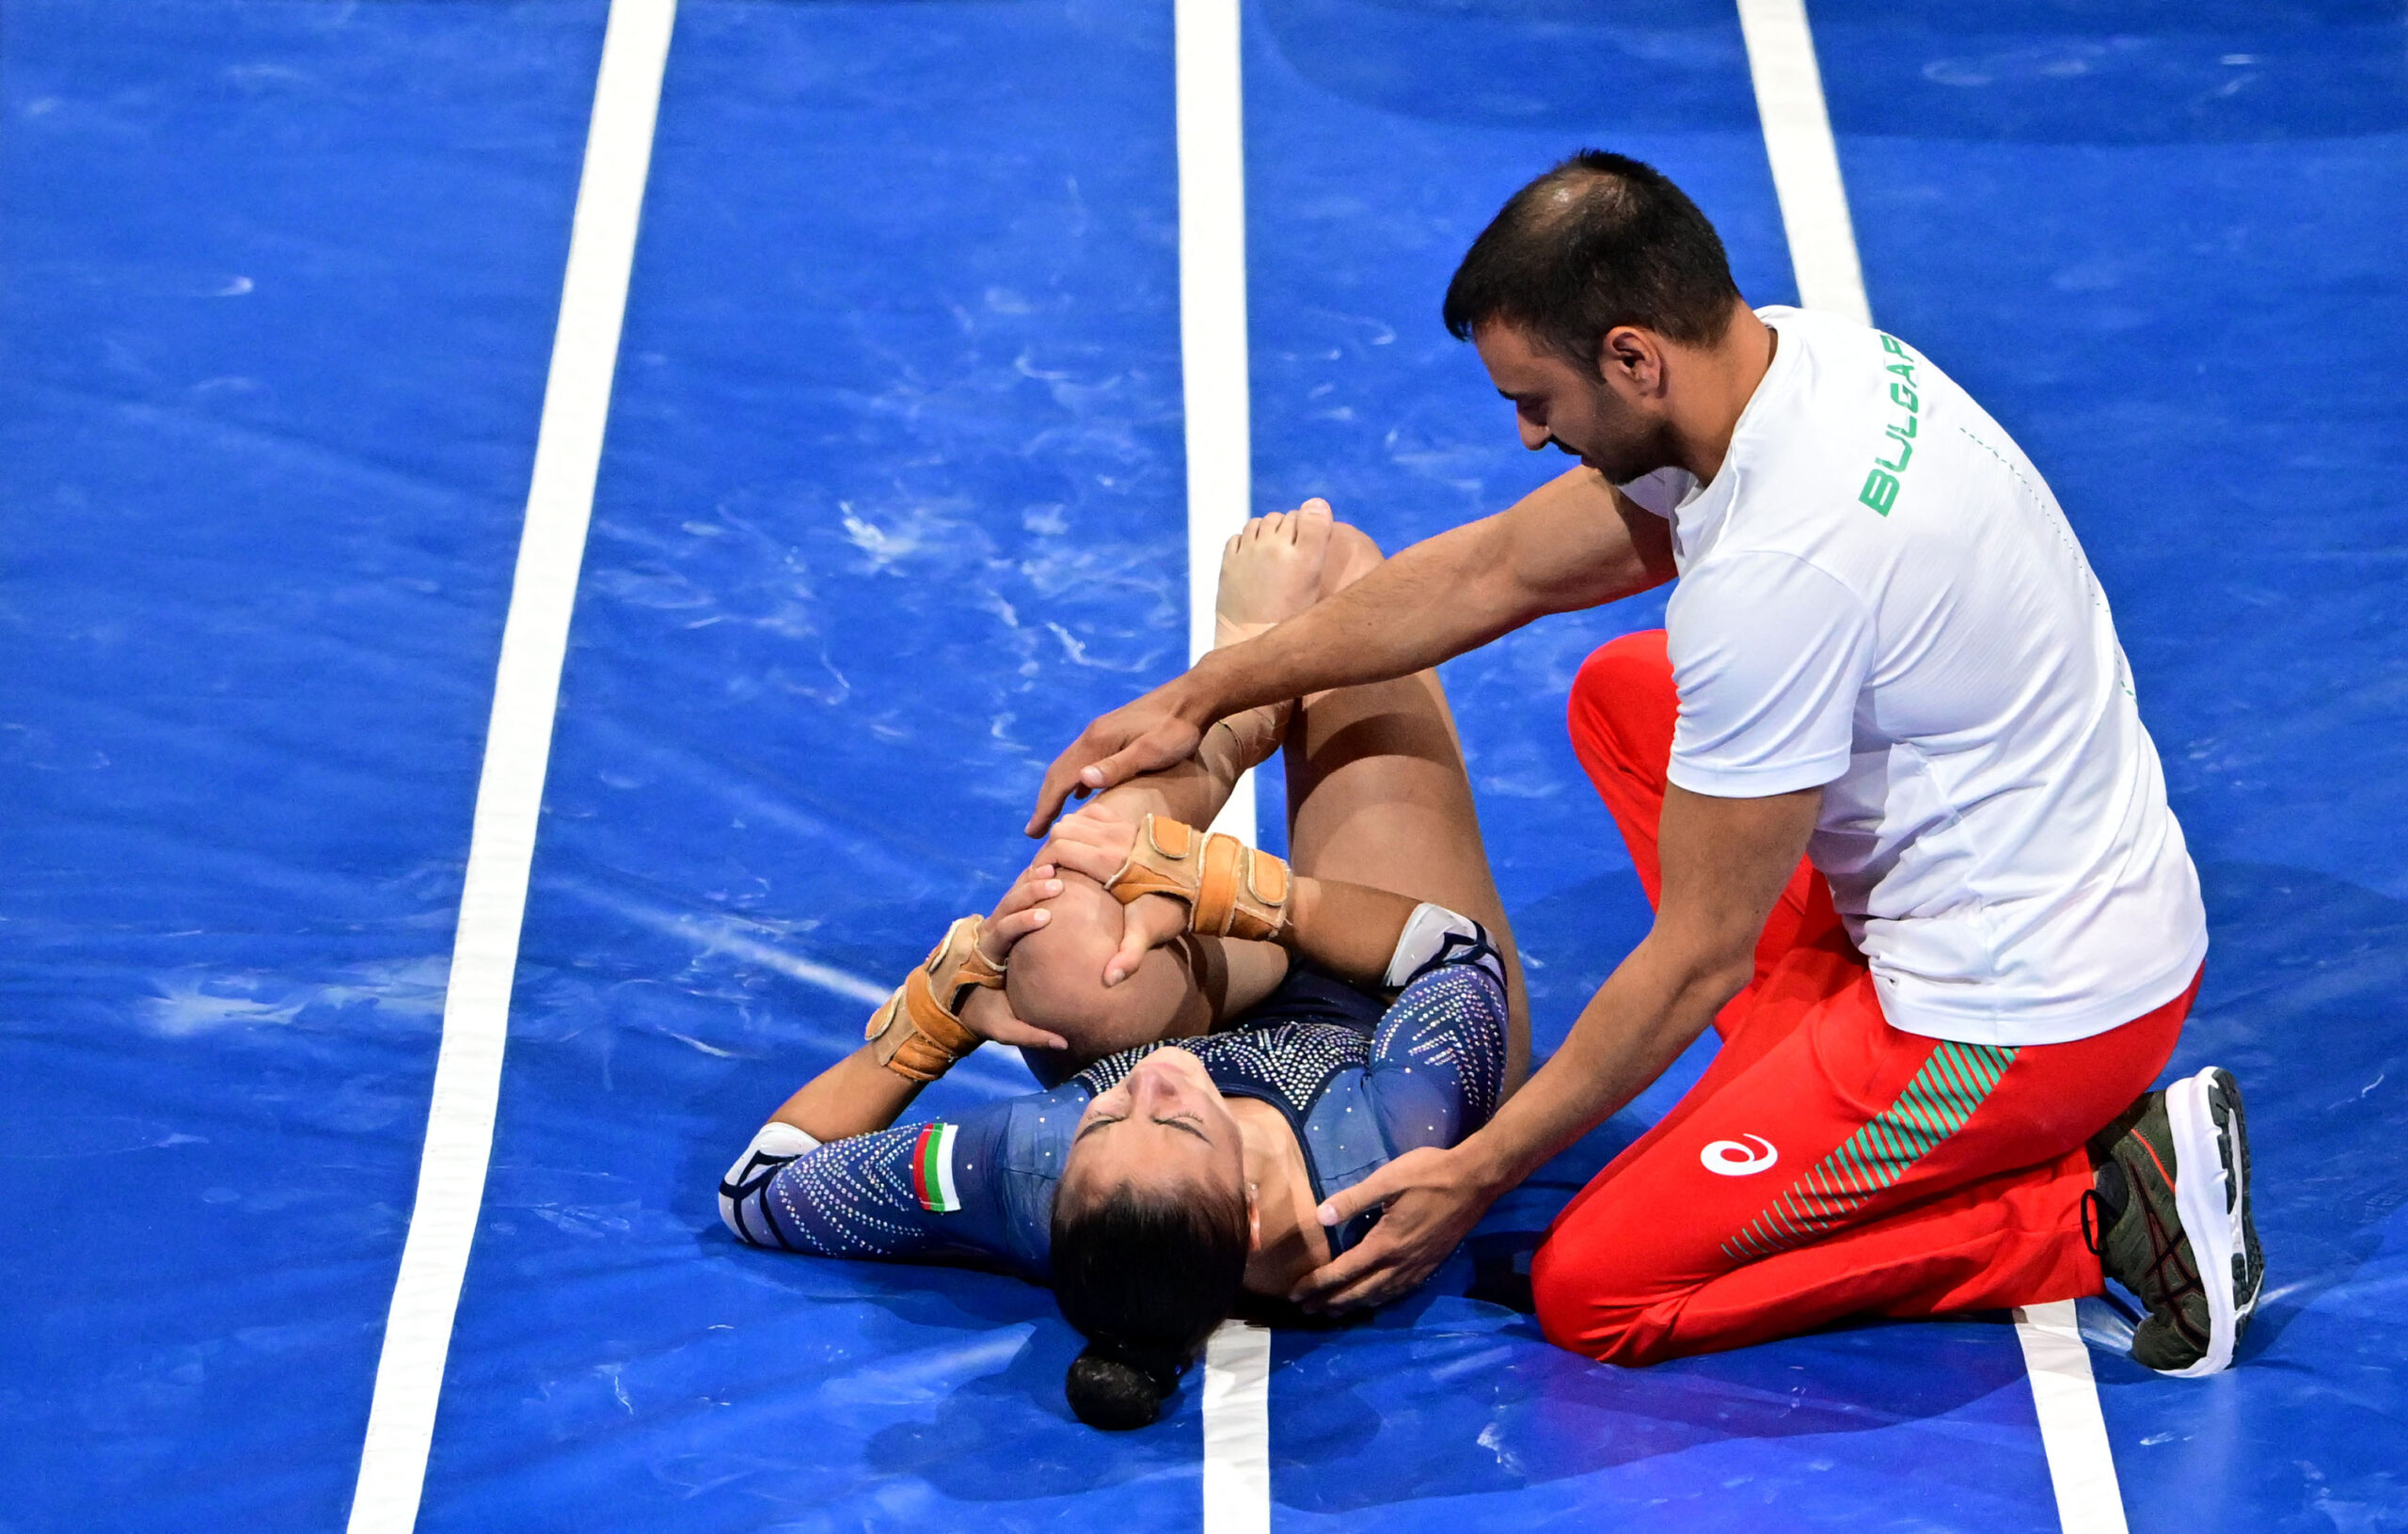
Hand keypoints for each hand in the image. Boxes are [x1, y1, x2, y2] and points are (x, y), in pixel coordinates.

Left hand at [955, 863, 1069, 1050]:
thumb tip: (1064, 1043)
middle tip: (1056, 883)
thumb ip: (1029, 1034)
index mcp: (982, 957)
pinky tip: (1048, 869)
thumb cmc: (977, 1016)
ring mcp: (989, 926)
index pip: (1001, 933)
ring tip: (1055, 869)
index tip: (1045, 917)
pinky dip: (1027, 883)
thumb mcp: (999, 1030)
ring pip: (1008, 897)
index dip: (1021, 922)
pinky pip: (1013, 897)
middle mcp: (984, 935)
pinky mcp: (998, 923)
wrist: (951, 1002)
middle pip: (1006, 906)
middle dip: (1029, 893)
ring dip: (1030, 883)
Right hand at [1025, 679, 1209, 835]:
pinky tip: (1081, 793)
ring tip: (1053, 817)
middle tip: (1034, 832)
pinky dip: (1075, 780)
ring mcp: (1103, 733)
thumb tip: (1081, 782)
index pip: (1060, 779)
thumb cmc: (1178, 729)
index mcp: (1097, 741)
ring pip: (1070, 766)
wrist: (1194, 697)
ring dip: (1058, 792)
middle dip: (1045, 803)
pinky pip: (1085, 761)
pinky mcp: (1114, 733)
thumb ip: (1117, 767)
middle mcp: (1093, 735)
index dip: (1046, 807)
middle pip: (1058, 772)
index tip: (1033, 833)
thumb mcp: (1150, 752)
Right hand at [1040, 804, 1188, 987]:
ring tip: (1065, 860)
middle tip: (1050, 871)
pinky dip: (1084, 822)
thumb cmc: (1175, 907)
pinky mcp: (1134, 823)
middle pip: (1064, 830)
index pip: (1060, 848)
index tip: (1043, 880)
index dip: (1043, 861)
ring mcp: (1125, 827)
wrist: (1208, 880)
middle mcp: (1114, 838)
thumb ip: (1128, 955)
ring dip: (1066, 836)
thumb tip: (1109, 980)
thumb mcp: (1150, 932)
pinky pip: (1098, 813)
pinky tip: (1086, 843)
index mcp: (1111, 862)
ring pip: (1078, 819)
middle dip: (1050, 849)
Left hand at [1288, 1144, 1502, 1312]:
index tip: (1296, 1294)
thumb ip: (1353, 1199)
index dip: (1318, 1284)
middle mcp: (1400, 1264)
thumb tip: (1320, 1216)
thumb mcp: (1388, 1180)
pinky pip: (1398, 1292)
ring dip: (1352, 1306)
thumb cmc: (1429, 1174)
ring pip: (1379, 1297)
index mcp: (1385, 1244)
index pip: (1343, 1272)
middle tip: (1305, 1310)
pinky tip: (1372, 1299)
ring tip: (1332, 1311)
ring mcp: (1417, 1268)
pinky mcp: (1430, 1266)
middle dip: (1330, 1302)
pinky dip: (1378, 1300)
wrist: (1476, 1180)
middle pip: (1359, 1292)